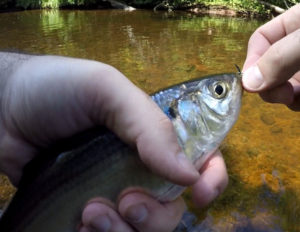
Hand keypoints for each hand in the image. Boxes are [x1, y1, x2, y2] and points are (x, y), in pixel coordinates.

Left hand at [0, 53, 227, 230]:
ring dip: (124, 230)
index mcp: (151, 136)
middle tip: (126, 201)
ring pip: (142, 228)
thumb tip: (189, 173)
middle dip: (155, 214)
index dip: (210, 178)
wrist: (3, 109)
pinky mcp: (88, 210)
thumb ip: (149, 125)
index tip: (200, 194)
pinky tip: (80, 221)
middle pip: (172, 206)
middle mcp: (138, 166)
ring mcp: (113, 191)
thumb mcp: (106, 90)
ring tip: (91, 211)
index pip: (198, 159)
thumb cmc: (56, 89)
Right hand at [242, 4, 299, 110]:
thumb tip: (247, 83)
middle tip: (283, 96)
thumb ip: (280, 57)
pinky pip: (297, 97)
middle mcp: (297, 47)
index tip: (253, 84)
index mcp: (296, 23)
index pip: (261, 39)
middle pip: (268, 66)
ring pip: (282, 85)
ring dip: (285, 97)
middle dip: (270, 85)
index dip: (253, 61)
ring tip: (299, 99)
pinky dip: (297, 103)